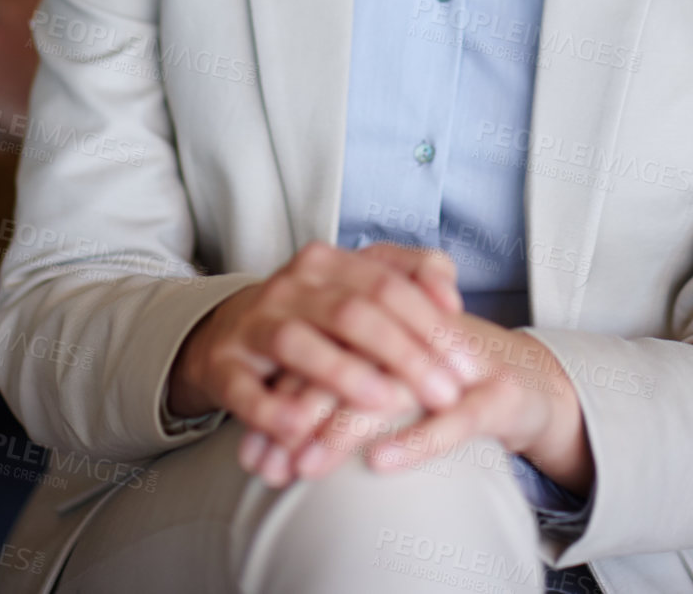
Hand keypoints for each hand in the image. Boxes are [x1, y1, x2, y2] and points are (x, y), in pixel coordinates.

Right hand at [166, 242, 471, 480]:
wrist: (227, 332)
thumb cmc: (314, 316)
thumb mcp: (357, 287)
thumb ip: (411, 279)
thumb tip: (453, 297)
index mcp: (328, 263)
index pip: (388, 283)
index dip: (432, 323)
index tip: (469, 365)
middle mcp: (290, 285)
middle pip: (354, 312)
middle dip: (405, 353)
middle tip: (446, 394)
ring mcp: (253, 322)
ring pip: (300, 342)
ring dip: (346, 375)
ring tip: (388, 404)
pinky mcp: (223, 365)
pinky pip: (245, 389)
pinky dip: (272, 411)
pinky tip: (300, 430)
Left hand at [277, 313, 591, 496]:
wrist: (531, 381)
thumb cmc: (446, 376)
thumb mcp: (392, 371)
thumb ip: (339, 382)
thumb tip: (271, 426)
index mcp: (391, 316)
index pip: (326, 342)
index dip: (284, 392)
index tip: (252, 445)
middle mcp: (423, 328)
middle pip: (350, 357)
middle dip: (302, 415)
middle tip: (267, 462)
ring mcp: (464, 358)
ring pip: (395, 386)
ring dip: (344, 429)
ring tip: (306, 467)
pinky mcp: (500, 392)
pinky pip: (455, 418)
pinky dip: (415, 437)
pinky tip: (379, 462)